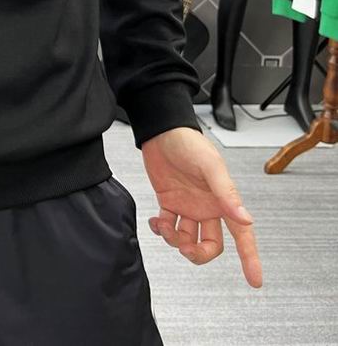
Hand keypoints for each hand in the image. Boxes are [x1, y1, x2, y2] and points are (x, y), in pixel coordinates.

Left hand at [141, 127, 262, 287]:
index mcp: (223, 200)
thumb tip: (246, 218)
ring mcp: (187, 206)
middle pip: (211, 244)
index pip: (242, 235)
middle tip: (186, 248)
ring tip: (164, 225)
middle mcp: (207, 207)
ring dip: (175, 240)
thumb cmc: (190, 143)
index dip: (250, 258)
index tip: (255, 280)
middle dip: (199, 253)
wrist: (161, 131)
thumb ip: (226, 193)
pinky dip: (160, 229)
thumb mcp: (211, 166)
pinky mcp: (169, 201)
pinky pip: (167, 226)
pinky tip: (156, 221)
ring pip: (187, 238)